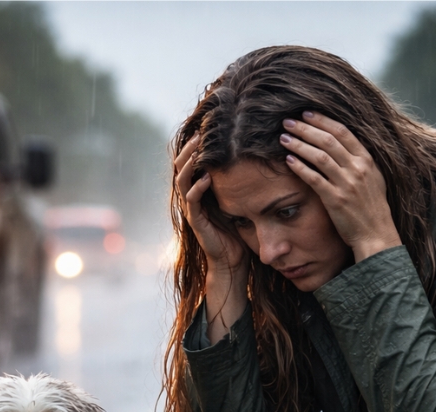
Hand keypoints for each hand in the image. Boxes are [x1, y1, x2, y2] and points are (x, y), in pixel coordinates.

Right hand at [173, 135, 246, 276]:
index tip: (207, 126)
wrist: (233, 261)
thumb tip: (253, 156)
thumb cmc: (238, 230)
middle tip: (201, 130)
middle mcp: (192, 197)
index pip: (192, 161)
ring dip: (190, 162)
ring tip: (199, 147)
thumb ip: (238, 181)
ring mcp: (192, 209)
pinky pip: (192, 200)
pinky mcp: (196, 221)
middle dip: (190, 147)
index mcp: (200, 189)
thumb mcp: (238, 199)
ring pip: (183, 179)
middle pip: (182, 165)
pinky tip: (207, 177)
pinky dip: (198, 187)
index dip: (196, 145)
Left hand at [279, 112, 402, 262]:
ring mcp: (347, 184)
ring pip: (319, 156)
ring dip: (299, 144)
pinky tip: (288, 160)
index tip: (306, 113)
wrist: (376, 234)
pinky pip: (314, 178)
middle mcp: (358, 168)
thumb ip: (360, 161)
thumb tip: (343, 146)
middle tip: (288, 122)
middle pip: (328, 140)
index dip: (322, 120)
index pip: (342, 132)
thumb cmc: (372, 208)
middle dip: (306, 128)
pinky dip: (300, 167)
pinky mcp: (335, 200)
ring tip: (283, 138)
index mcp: (367, 160)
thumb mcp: (374, 179)